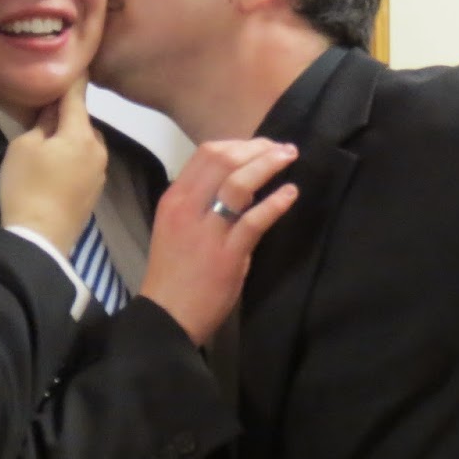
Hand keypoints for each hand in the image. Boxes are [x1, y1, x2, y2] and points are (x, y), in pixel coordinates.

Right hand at [0, 78, 107, 254]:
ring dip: (72, 141)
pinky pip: (86, 164)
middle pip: (83, 122)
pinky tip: (56, 172)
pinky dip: (74, 160)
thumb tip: (54, 113)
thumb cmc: (26, 186)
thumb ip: (41, 124)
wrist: (39, 239)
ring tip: (48, 150)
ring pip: (86, 144)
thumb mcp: (23, 147)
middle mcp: (99, 150)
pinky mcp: (95, 193)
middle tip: (43, 121)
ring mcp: (100, 173)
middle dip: (68, 118)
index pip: (78, 96)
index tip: (79, 61)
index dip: (75, 78)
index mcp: (81, 134)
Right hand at [139, 139, 299, 345]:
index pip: (206, 154)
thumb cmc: (175, 271)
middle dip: (258, 148)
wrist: (167, 314)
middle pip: (223, 159)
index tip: (260, 145)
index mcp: (174, 198)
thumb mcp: (177, 226)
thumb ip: (202, 202)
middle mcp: (187, 208)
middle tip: (282, 148)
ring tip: (289, 159)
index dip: (239, 143)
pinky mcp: (226, 255)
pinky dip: (276, 202)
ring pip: (238, 183)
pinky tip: (290, 193)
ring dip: (268, 165)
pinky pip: (254, 220)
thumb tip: (238, 181)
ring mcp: (206, 231)